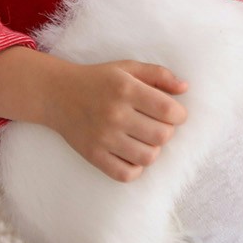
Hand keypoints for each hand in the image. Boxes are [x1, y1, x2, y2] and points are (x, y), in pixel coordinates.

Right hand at [38, 57, 188, 182]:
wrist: (57, 94)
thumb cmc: (99, 80)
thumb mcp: (129, 68)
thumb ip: (159, 74)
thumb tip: (185, 87)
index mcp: (126, 90)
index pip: (169, 111)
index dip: (180, 115)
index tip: (174, 113)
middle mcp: (115, 114)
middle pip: (162, 136)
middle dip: (167, 131)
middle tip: (157, 124)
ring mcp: (103, 137)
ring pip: (148, 157)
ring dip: (153, 149)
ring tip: (145, 139)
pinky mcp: (93, 155)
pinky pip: (125, 174)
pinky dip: (136, 168)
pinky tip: (132, 154)